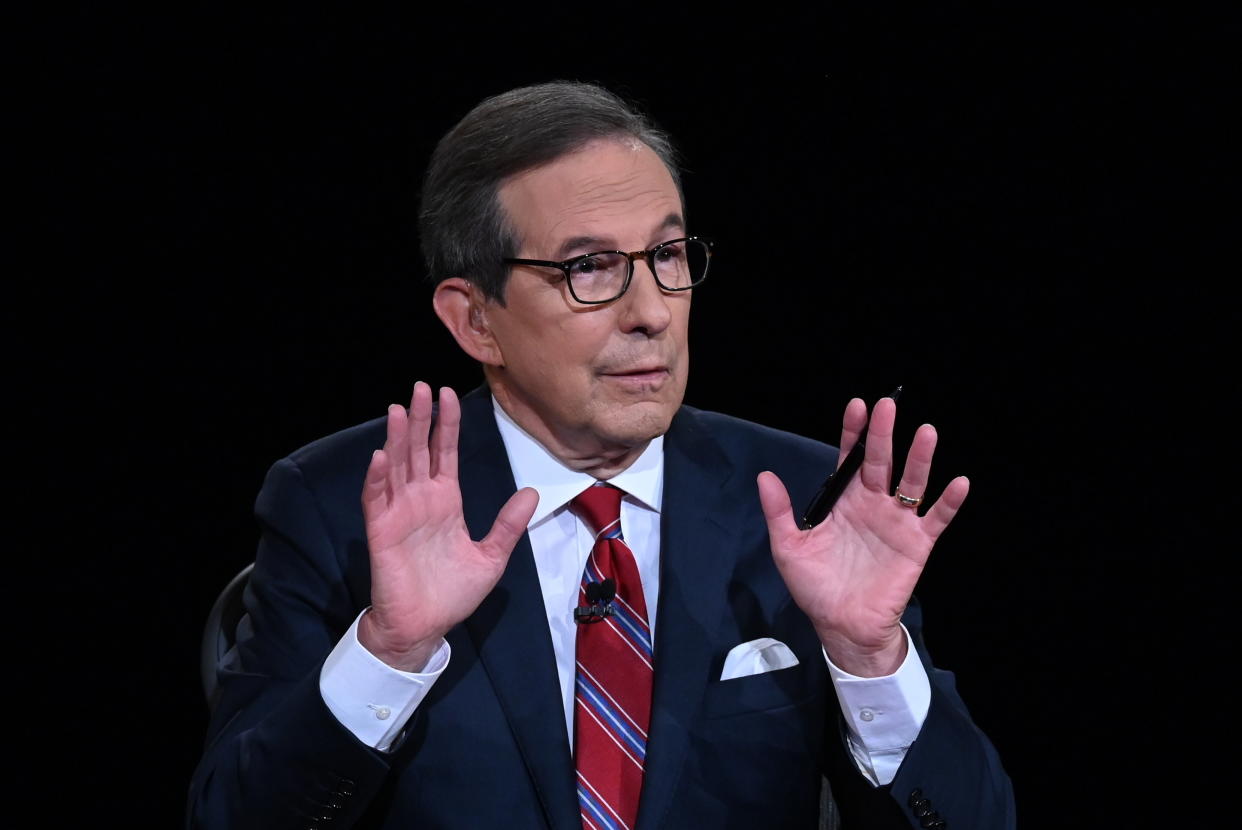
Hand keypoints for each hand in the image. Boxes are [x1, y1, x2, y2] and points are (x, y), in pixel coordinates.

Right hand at [359, 382, 537, 670]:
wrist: (425, 628)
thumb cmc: (453, 594)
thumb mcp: (491, 556)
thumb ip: (508, 524)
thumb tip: (532, 492)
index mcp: (446, 501)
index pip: (444, 453)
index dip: (446, 424)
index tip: (448, 394)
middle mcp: (420, 500)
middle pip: (419, 450)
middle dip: (421, 418)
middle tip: (421, 387)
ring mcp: (399, 513)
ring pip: (397, 467)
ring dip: (397, 439)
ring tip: (400, 409)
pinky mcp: (382, 532)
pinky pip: (377, 499)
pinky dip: (378, 478)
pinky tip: (382, 456)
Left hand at [756, 396, 967, 676]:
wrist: (841, 627)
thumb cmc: (816, 587)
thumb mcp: (789, 548)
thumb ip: (779, 512)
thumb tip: (764, 476)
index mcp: (844, 502)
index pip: (850, 459)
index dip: (854, 433)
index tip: (857, 406)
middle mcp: (873, 504)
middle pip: (881, 462)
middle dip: (884, 434)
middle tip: (888, 405)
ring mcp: (897, 522)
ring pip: (912, 483)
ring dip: (920, 459)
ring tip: (926, 432)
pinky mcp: (916, 544)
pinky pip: (936, 519)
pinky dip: (949, 502)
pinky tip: (959, 483)